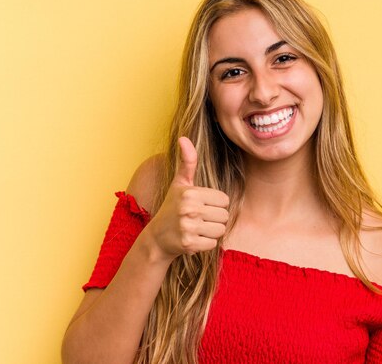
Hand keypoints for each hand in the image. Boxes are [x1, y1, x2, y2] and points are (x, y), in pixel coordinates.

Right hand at [143, 137, 228, 261]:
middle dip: (214, 219)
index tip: (201, 206)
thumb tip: (183, 137)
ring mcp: (188, 227)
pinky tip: (193, 239)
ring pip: (220, 230)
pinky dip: (205, 244)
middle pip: (224, 215)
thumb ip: (187, 162)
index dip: (215, 204)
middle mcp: (189, 208)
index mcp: (190, 192)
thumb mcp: (179, 184)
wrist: (156, 238)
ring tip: (196, 228)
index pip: (224, 200)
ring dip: (211, 232)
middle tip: (198, 219)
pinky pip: (213, 244)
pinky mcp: (189, 244)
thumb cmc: (172, 207)